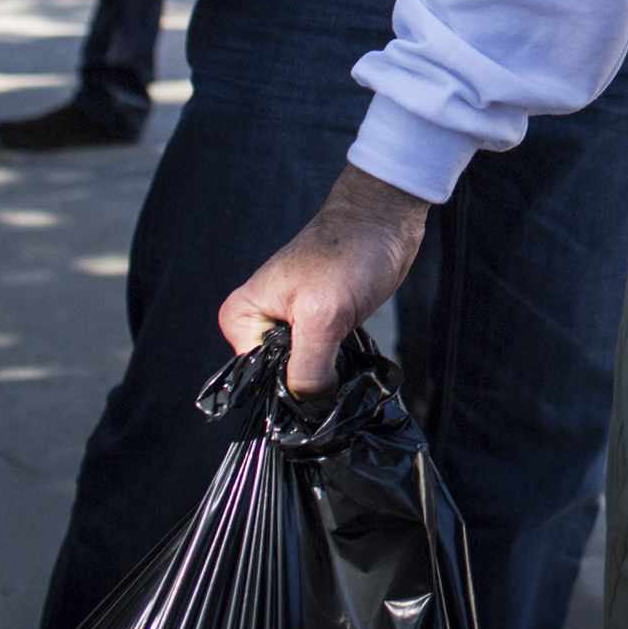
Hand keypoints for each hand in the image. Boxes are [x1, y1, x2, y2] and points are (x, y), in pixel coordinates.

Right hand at [221, 163, 431, 397]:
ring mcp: (289, 326)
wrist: (385, 221)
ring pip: (303, 372)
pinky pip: (321, 361)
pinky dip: (337, 367)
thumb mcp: (323, 316)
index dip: (288, 391)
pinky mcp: (318, 327)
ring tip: (346, 360)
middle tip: (337, 375)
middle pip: (279, 379)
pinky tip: (352, 360)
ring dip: (326, 376)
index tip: (319, 390)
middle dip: (309, 384)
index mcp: (242, 318)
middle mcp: (259, 324)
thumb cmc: (350, 252)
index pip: (256, 379)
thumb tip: (308, 407)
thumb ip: (307, 368)